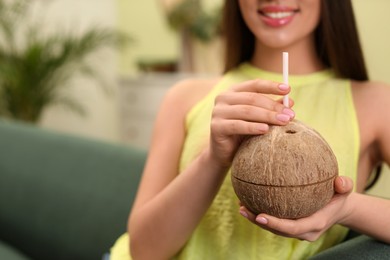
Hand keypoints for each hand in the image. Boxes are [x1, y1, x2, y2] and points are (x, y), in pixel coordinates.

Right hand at [209, 79, 294, 166]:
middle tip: (290, 114)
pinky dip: (253, 127)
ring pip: (247, 111)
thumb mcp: (258, 119)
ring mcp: (218, 112)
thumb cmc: (242, 133)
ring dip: (267, 116)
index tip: (288, 89)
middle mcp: (223, 98)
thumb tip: (290, 101)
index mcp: (233, 92)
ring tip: (283, 121)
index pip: (254, 85)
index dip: (271, 86)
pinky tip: (266, 129)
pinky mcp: (216, 127)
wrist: (224, 153)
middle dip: (273, 106)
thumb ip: (271, 109)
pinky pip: (237, 125)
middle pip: (252, 98)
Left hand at [239, 176, 353, 240]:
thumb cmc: (339, 196)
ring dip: (255, 219)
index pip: (292, 228)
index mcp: (315, 224)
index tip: (260, 215)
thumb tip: (340, 181)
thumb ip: (344, 186)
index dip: (276, 224)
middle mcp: (304, 231)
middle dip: (259, 222)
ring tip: (240, 206)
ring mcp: (296, 230)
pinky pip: (273, 222)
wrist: (338, 207)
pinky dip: (259, 214)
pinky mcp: (290, 225)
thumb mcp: (345, 190)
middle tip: (242, 209)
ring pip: (272, 228)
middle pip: (277, 231)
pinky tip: (246, 201)